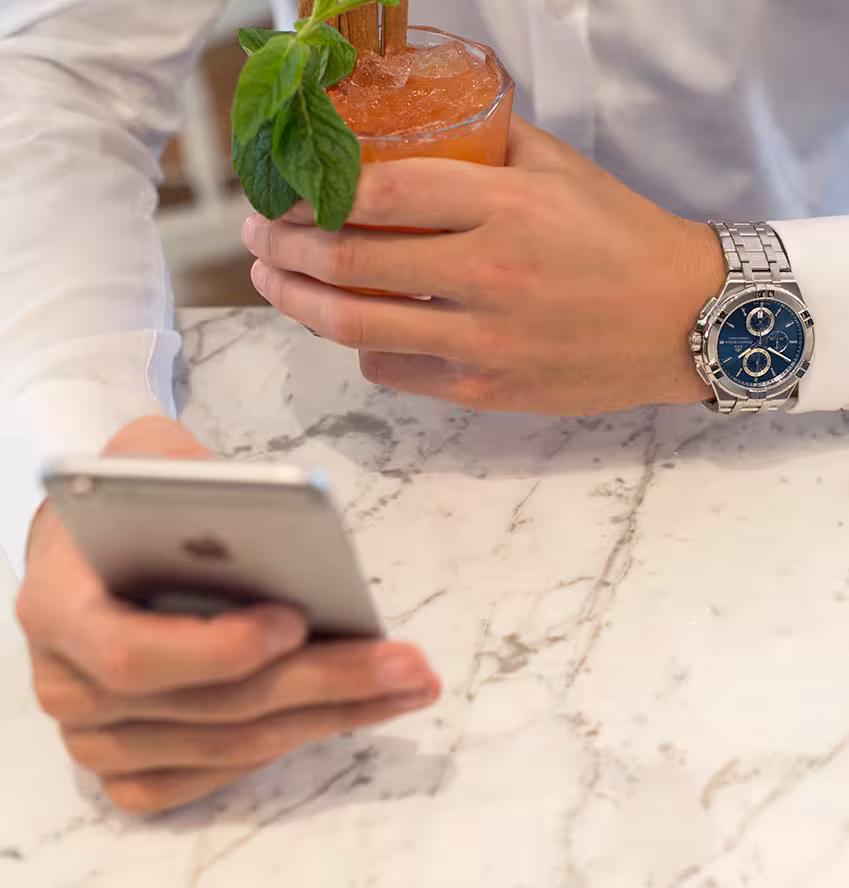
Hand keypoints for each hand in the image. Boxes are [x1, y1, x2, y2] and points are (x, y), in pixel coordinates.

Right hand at [16, 416, 439, 815]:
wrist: (105, 536)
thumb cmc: (138, 493)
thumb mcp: (158, 457)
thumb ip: (199, 483)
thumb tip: (285, 512)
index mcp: (58, 606)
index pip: (130, 654)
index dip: (217, 649)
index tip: (296, 620)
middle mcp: (67, 684)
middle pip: (211, 708)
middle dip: (323, 683)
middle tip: (406, 663)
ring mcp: (98, 737)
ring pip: (233, 744)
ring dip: (334, 713)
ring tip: (409, 680)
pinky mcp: (134, 764)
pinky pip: (221, 773)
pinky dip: (297, 739)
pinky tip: (357, 707)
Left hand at [242, 117, 724, 415]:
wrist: (685, 322)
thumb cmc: (625, 238)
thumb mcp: (564, 169)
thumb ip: (489, 141)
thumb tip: (418, 122)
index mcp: (507, 208)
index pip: (381, 193)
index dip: (313, 193)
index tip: (280, 192)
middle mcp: (489, 275)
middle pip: (349, 264)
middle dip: (282, 249)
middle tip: (254, 238)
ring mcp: (485, 342)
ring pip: (357, 326)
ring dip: (300, 304)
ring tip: (276, 285)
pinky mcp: (488, 390)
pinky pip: (396, 369)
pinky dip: (364, 346)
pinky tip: (358, 328)